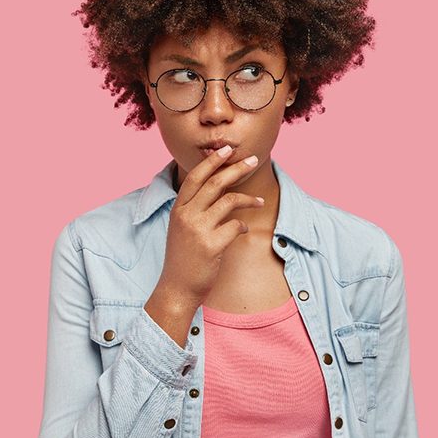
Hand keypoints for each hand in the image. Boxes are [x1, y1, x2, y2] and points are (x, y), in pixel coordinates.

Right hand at [157, 146, 263, 306]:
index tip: (227, 149)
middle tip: (253, 160)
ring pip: (229, 201)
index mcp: (179, 209)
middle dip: (236, 169)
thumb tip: (221, 189)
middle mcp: (186, 216)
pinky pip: (235, 226)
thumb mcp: (182, 228)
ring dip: (248, 198)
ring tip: (260, 201)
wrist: (177, 288)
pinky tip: (244, 228)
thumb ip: (196, 208)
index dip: (212, 161)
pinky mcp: (211, 245)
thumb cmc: (184, 258)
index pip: (195, 177)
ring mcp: (198, 230)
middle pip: (214, 183)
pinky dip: (244, 224)